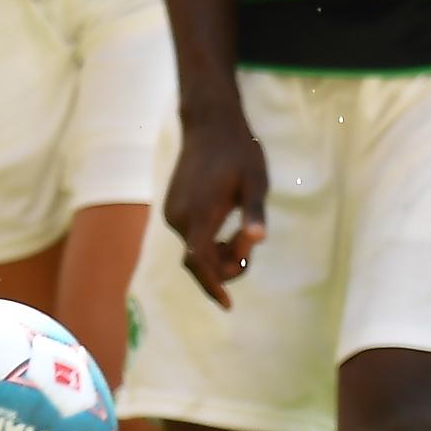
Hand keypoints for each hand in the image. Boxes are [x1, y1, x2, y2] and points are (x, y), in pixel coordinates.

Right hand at [162, 109, 269, 306]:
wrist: (210, 125)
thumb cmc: (239, 153)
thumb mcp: (256, 182)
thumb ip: (255, 212)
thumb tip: (258, 239)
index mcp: (200, 213)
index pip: (200, 262)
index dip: (213, 285)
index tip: (229, 304)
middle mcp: (179, 217)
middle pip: (200, 261)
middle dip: (226, 265)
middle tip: (250, 242)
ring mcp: (172, 214)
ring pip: (194, 251)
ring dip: (217, 254)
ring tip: (240, 231)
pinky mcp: (171, 209)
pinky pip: (189, 239)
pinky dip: (207, 244)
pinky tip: (225, 228)